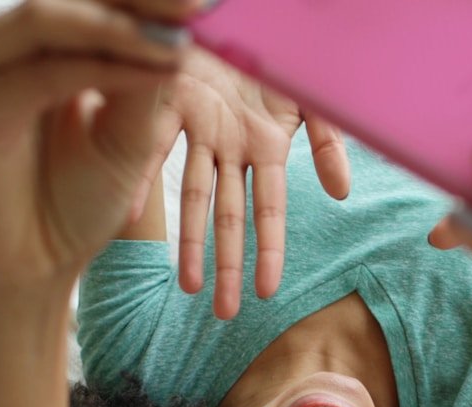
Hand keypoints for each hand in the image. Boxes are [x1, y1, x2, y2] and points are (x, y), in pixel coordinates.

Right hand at [0, 0, 192, 300]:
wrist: (37, 261)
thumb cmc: (80, 199)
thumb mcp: (132, 132)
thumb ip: (146, 76)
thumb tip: (178, 26)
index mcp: (45, 41)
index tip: (211, 0)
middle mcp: (8, 42)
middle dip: (139, 0)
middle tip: (199, 5)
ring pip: (52, 19)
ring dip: (121, 26)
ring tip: (180, 39)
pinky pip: (44, 71)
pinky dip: (100, 68)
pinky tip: (149, 70)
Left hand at [128, 49, 350, 317]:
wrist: (249, 12)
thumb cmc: (291, 48)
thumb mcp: (317, 96)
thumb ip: (331, 143)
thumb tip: (339, 195)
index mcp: (267, 146)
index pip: (270, 210)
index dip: (270, 251)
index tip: (269, 293)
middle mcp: (233, 146)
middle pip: (229, 216)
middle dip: (227, 265)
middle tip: (222, 311)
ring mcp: (202, 129)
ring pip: (194, 195)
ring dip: (190, 242)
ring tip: (186, 285)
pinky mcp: (172, 101)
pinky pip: (156, 146)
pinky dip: (145, 179)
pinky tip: (132, 214)